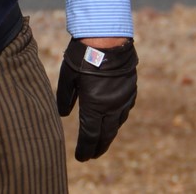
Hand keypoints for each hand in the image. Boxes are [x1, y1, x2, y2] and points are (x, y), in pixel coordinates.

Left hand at [55, 37, 137, 161]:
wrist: (108, 37)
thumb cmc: (83, 55)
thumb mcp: (68, 77)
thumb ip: (65, 98)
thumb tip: (64, 115)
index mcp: (95, 106)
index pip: (90, 136)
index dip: (85, 149)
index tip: (81, 158)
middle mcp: (112, 106)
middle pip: (106, 134)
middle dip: (98, 147)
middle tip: (93, 155)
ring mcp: (124, 98)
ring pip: (117, 123)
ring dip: (109, 133)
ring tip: (102, 139)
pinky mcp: (131, 89)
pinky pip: (125, 109)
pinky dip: (118, 118)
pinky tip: (113, 118)